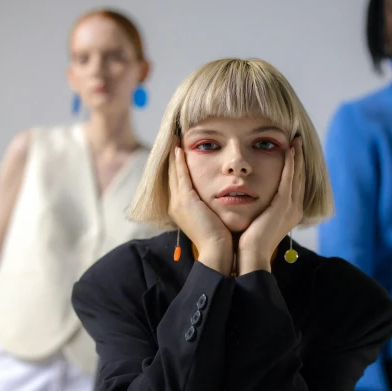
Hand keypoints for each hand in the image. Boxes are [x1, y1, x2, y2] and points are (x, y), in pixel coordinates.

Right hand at [169, 146, 232, 274]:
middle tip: (173, 138)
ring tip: (174, 139)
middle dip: (172, 157)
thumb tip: (218, 198)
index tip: (179, 150)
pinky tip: (180, 149)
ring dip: (173, 155)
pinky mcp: (186, 201)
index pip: (177, 181)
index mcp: (181, 209)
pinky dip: (179, 162)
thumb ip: (210, 206)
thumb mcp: (212, 218)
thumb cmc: (221, 238)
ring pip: (173, 172)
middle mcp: (176, 204)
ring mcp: (178, 203)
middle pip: (171, 174)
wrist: (218, 252)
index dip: (176, 165)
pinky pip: (181, 175)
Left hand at [237, 136, 304, 273]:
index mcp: (289, 213)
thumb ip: (260, 208)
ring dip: (297, 156)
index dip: (295, 167)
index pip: (294, 184)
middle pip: (300, 177)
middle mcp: (294, 209)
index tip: (292, 151)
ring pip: (297, 175)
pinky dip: (290, 163)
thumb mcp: (258, 220)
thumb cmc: (248, 242)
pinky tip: (290, 150)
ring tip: (296, 140)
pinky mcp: (284, 205)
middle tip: (298, 140)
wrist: (251, 255)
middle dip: (299, 158)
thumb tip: (250, 198)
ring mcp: (291, 207)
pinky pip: (289, 179)